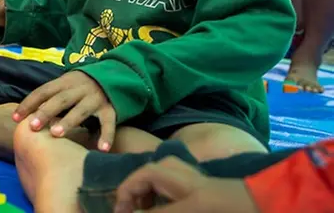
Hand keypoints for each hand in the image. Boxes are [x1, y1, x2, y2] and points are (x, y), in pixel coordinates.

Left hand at [13, 70, 114, 150]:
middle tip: (33, 126)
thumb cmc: (81, 86)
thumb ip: (50, 97)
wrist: (114, 74)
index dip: (28, 103)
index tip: (15, 118)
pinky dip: (106, 135)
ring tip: (56, 134)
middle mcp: (79, 88)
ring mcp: (95, 98)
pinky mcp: (111, 108)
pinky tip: (102, 149)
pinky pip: (109, 122)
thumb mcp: (66, 85)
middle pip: (60, 100)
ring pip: (81, 110)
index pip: (43, 91)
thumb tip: (25, 115)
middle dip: (46, 112)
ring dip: (68, 122)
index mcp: (64, 82)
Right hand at [113, 156, 257, 212]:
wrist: (255, 203)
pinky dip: (158, 204)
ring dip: (146, 203)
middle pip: (140, 184)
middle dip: (133, 201)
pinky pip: (164, 193)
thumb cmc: (217, 204)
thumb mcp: (184, 210)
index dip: (122, 200)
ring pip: (152, 189)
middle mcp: (168, 169)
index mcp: (162, 170)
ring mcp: (180, 177)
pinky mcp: (191, 187)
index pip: (131, 182)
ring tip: (145, 212)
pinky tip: (163, 210)